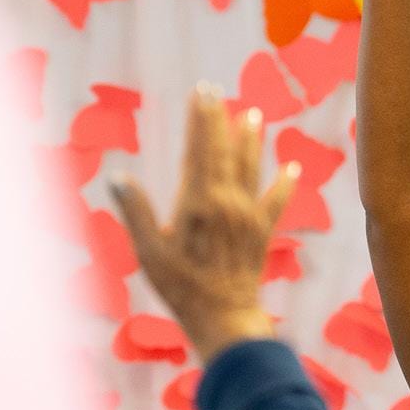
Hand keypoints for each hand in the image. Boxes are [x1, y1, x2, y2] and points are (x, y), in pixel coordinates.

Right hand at [110, 90, 296, 359]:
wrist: (224, 318)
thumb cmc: (181, 289)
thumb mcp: (149, 253)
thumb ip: (135, 212)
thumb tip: (117, 177)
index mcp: (198, 203)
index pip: (198, 150)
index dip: (200, 120)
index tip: (200, 94)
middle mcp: (227, 203)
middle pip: (223, 152)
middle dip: (219, 119)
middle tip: (217, 90)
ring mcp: (248, 216)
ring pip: (251, 169)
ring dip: (252, 141)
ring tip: (253, 115)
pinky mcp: (262, 232)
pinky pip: (276, 202)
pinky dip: (284, 184)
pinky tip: (292, 169)